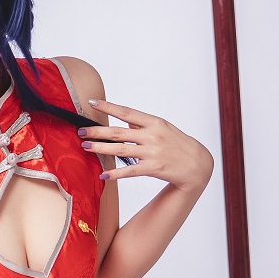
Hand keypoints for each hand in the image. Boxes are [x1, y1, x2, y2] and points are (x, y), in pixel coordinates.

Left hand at [79, 100, 213, 194]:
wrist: (198, 165)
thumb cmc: (178, 144)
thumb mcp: (163, 128)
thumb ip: (143, 124)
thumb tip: (125, 119)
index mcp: (154, 122)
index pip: (127, 112)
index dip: (108, 107)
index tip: (92, 103)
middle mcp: (152, 136)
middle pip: (119, 132)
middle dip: (97, 131)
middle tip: (80, 131)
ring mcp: (152, 153)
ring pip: (120, 150)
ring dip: (100, 148)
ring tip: (85, 146)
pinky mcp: (153, 169)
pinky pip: (130, 171)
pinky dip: (115, 173)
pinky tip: (103, 174)